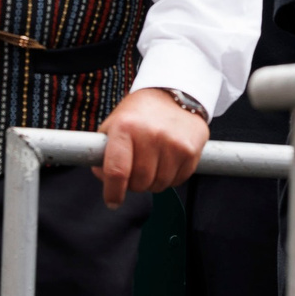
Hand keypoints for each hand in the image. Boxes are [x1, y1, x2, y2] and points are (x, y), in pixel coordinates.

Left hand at [92, 89, 208, 207]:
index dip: (113, 192)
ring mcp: (173, 143)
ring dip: (153, 182)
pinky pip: (177, 181)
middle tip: (135, 172)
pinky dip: (170, 177)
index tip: (112, 201)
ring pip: (159, 185)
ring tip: (152, 162)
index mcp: (125, 127)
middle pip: (139, 182)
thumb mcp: (114, 123)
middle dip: (134, 184)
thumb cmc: (139, 113)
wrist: (174, 93)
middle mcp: (150, 134)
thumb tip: (104, 179)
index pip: (117, 171)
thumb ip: (103, 152)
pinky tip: (167, 160)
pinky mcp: (190, 151)